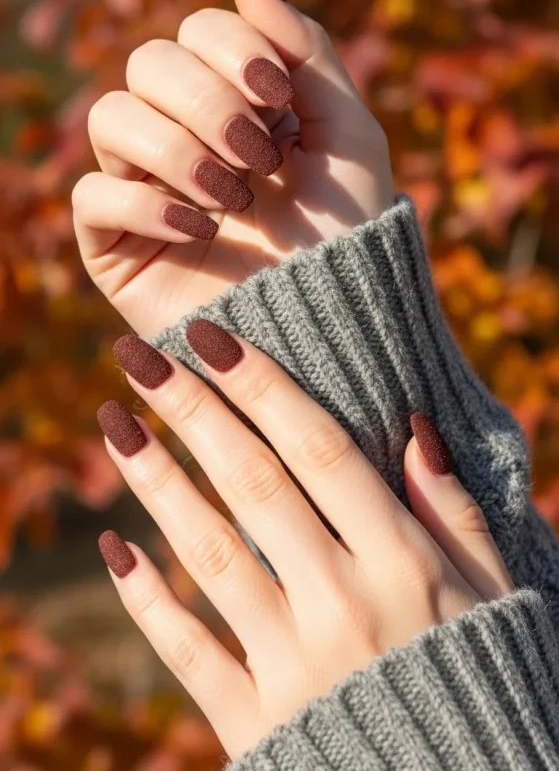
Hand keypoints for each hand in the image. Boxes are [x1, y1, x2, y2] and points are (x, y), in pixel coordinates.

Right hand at [73, 0, 392, 337]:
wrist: (334, 324)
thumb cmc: (346, 229)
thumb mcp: (346, 129)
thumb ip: (304, 46)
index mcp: (233, 100)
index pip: (197, 30)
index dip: (232, 49)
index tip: (278, 97)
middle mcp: (180, 133)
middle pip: (148, 63)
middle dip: (206, 101)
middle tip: (256, 153)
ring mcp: (142, 185)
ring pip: (110, 117)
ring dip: (177, 150)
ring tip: (232, 198)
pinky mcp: (115, 243)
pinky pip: (92, 195)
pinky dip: (146, 204)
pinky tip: (199, 231)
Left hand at [97, 323, 512, 759]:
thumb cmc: (477, 677)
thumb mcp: (493, 589)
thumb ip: (454, 509)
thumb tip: (414, 424)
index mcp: (401, 561)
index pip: (319, 448)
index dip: (260, 384)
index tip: (209, 334)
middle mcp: (343, 602)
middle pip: (254, 484)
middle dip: (191, 409)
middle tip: (136, 354)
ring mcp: (293, 664)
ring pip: (211, 552)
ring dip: (154, 481)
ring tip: (112, 423)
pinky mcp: (255, 722)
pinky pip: (188, 651)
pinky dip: (146, 599)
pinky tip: (112, 547)